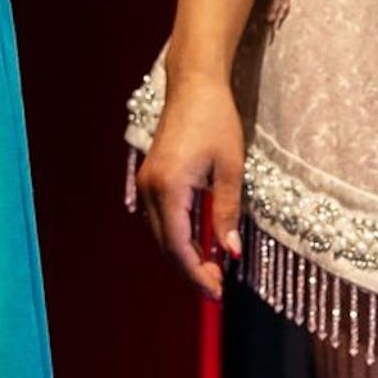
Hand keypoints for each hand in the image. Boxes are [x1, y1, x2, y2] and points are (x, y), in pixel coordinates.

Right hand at [134, 67, 248, 298]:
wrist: (194, 86)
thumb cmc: (216, 121)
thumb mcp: (230, 169)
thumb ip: (227, 213)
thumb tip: (232, 252)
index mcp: (169, 188)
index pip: (178, 246)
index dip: (197, 273)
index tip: (217, 291)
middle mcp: (150, 188)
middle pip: (165, 245)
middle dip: (189, 271)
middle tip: (217, 288)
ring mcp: (146, 182)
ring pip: (160, 234)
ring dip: (182, 255)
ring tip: (211, 270)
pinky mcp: (151, 178)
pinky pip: (160, 218)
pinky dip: (176, 237)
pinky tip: (198, 243)